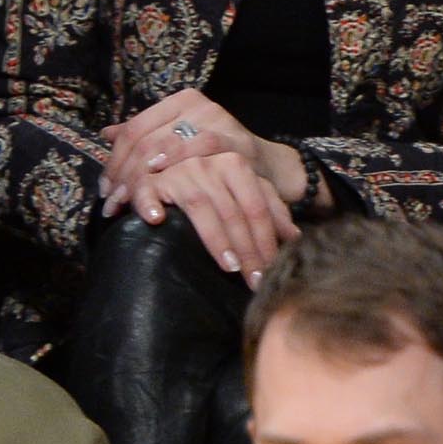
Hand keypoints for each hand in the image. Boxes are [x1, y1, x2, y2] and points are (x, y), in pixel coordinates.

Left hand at [99, 90, 301, 216]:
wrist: (266, 168)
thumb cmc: (218, 157)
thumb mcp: (181, 140)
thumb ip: (147, 136)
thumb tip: (106, 134)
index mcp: (182, 101)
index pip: (135, 128)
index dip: (115, 161)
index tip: (106, 189)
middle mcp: (199, 106)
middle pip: (145, 140)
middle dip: (124, 175)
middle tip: (111, 203)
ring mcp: (217, 122)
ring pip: (163, 147)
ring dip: (141, 179)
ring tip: (127, 205)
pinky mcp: (234, 142)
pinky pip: (195, 155)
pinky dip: (173, 172)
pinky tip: (159, 190)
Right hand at [114, 154, 300, 284]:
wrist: (175, 163)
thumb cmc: (218, 186)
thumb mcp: (249, 192)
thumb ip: (272, 210)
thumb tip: (294, 237)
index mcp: (235, 165)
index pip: (256, 208)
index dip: (265, 240)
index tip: (272, 270)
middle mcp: (208, 164)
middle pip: (233, 212)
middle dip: (246, 250)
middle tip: (254, 280)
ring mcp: (179, 171)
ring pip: (202, 207)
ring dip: (216, 239)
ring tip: (229, 267)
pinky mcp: (149, 180)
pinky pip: (148, 192)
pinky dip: (150, 205)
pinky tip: (156, 221)